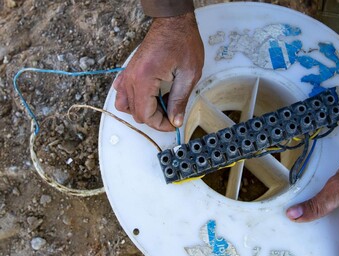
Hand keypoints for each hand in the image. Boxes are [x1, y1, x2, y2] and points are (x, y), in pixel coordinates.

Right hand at [114, 12, 203, 130]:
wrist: (174, 22)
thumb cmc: (182, 42)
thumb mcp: (189, 75)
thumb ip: (180, 100)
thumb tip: (175, 120)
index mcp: (145, 79)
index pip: (146, 115)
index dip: (161, 125)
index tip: (174, 124)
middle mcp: (132, 77)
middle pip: (136, 113)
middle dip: (155, 119)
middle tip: (172, 114)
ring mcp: (128, 74)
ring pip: (125, 105)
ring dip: (143, 111)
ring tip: (161, 107)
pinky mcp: (130, 71)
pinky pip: (122, 92)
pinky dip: (133, 100)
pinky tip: (150, 97)